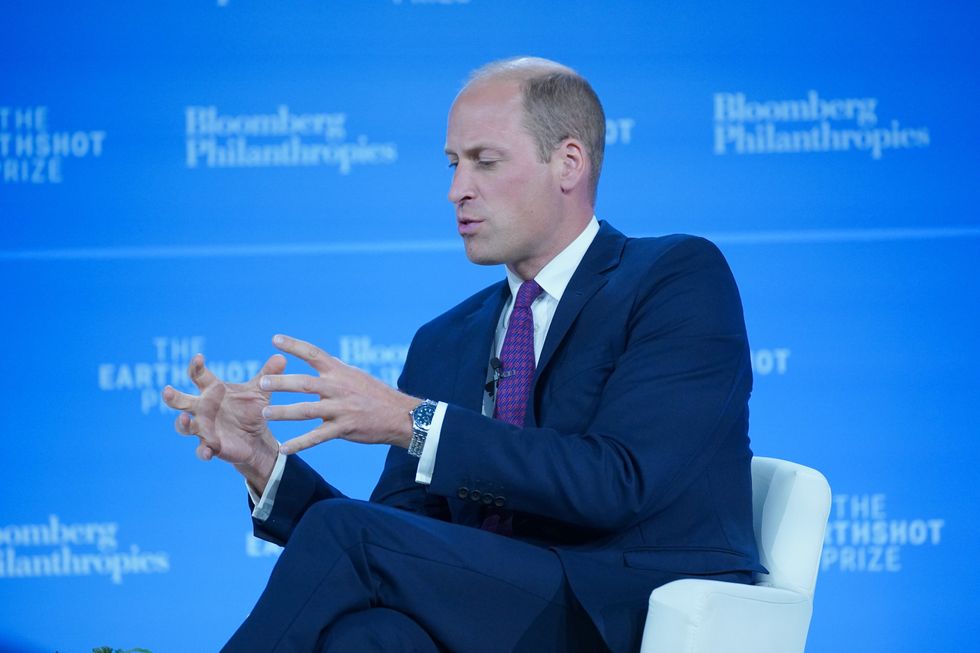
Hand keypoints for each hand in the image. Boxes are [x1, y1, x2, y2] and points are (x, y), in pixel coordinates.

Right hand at [162, 353, 285, 490]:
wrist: (256, 437)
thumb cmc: (250, 409)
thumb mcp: (260, 391)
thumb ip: (267, 374)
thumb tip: (282, 356)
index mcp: (212, 391)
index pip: (198, 376)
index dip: (195, 367)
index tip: (198, 358)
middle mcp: (202, 408)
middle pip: (181, 401)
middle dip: (172, 397)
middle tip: (167, 390)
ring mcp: (203, 428)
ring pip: (185, 426)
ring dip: (183, 423)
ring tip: (186, 419)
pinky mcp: (210, 446)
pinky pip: (201, 450)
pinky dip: (202, 451)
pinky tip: (207, 451)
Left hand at [259, 334, 419, 454]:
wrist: (399, 415)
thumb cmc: (376, 394)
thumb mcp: (356, 376)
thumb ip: (335, 370)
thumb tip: (317, 360)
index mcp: (340, 371)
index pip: (314, 353)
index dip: (294, 345)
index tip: (275, 339)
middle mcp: (338, 387)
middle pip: (305, 383)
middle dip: (282, 382)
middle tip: (262, 383)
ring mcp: (341, 409)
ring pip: (307, 410)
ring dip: (284, 412)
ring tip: (265, 413)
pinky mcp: (344, 428)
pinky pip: (317, 438)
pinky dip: (300, 444)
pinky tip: (284, 449)